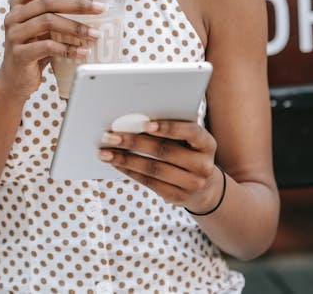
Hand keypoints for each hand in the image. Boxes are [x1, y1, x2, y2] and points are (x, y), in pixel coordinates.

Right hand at [0, 0, 103, 100]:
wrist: (14, 81)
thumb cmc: (34, 50)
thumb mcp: (42, 29)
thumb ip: (55, 15)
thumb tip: (91, 6)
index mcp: (19, 4)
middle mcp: (14, 15)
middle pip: (47, 1)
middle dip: (77, 4)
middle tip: (99, 8)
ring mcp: (14, 34)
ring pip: (48, 22)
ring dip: (76, 28)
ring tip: (95, 35)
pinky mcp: (19, 54)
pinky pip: (48, 47)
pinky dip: (69, 49)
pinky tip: (82, 52)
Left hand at [97, 120, 223, 212]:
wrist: (204, 188)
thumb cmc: (190, 153)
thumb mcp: (191, 141)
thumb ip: (175, 128)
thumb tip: (142, 116)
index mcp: (207, 144)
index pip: (191, 132)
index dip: (168, 127)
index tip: (145, 123)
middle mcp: (203, 165)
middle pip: (165, 151)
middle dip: (134, 142)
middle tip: (111, 136)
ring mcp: (192, 184)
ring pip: (153, 169)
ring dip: (126, 159)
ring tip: (106, 152)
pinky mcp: (178, 197)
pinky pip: (150, 182)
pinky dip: (130, 172)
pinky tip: (116, 164)